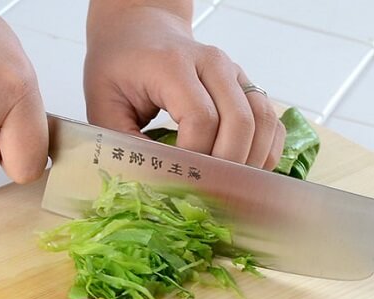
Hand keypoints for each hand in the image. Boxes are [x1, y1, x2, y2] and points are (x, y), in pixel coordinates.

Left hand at [84, 2, 284, 169]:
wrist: (139, 31)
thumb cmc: (118, 67)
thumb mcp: (103, 104)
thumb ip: (125, 143)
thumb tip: (158, 182)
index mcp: (172, 65)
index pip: (201, 119)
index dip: (196, 157)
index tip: (180, 180)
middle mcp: (211, 63)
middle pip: (240, 122)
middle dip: (227, 166)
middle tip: (209, 193)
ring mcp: (234, 72)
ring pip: (262, 119)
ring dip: (251, 160)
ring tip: (229, 186)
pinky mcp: (245, 84)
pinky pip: (270, 119)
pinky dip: (266, 148)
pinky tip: (247, 169)